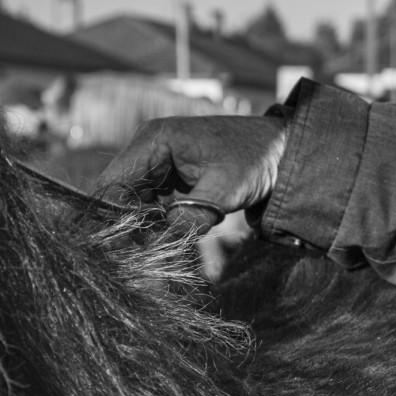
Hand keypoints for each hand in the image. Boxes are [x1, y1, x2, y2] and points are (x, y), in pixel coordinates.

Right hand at [95, 115, 286, 231]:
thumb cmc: (256, 159)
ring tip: (156, 249)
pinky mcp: (169, 174)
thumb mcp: (225, 189)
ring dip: (141, 226)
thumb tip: (163, 241)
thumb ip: (192, 215)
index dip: (113, 218)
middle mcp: (149, 146)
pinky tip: (168, 236)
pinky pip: (150, 201)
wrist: (281, 149)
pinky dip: (155, 221)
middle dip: (127, 225)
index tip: (124, 249)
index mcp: (155, 139)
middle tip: (142, 256)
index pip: (113, 183)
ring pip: (132, 200)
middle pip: (118, 194)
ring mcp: (158, 160)